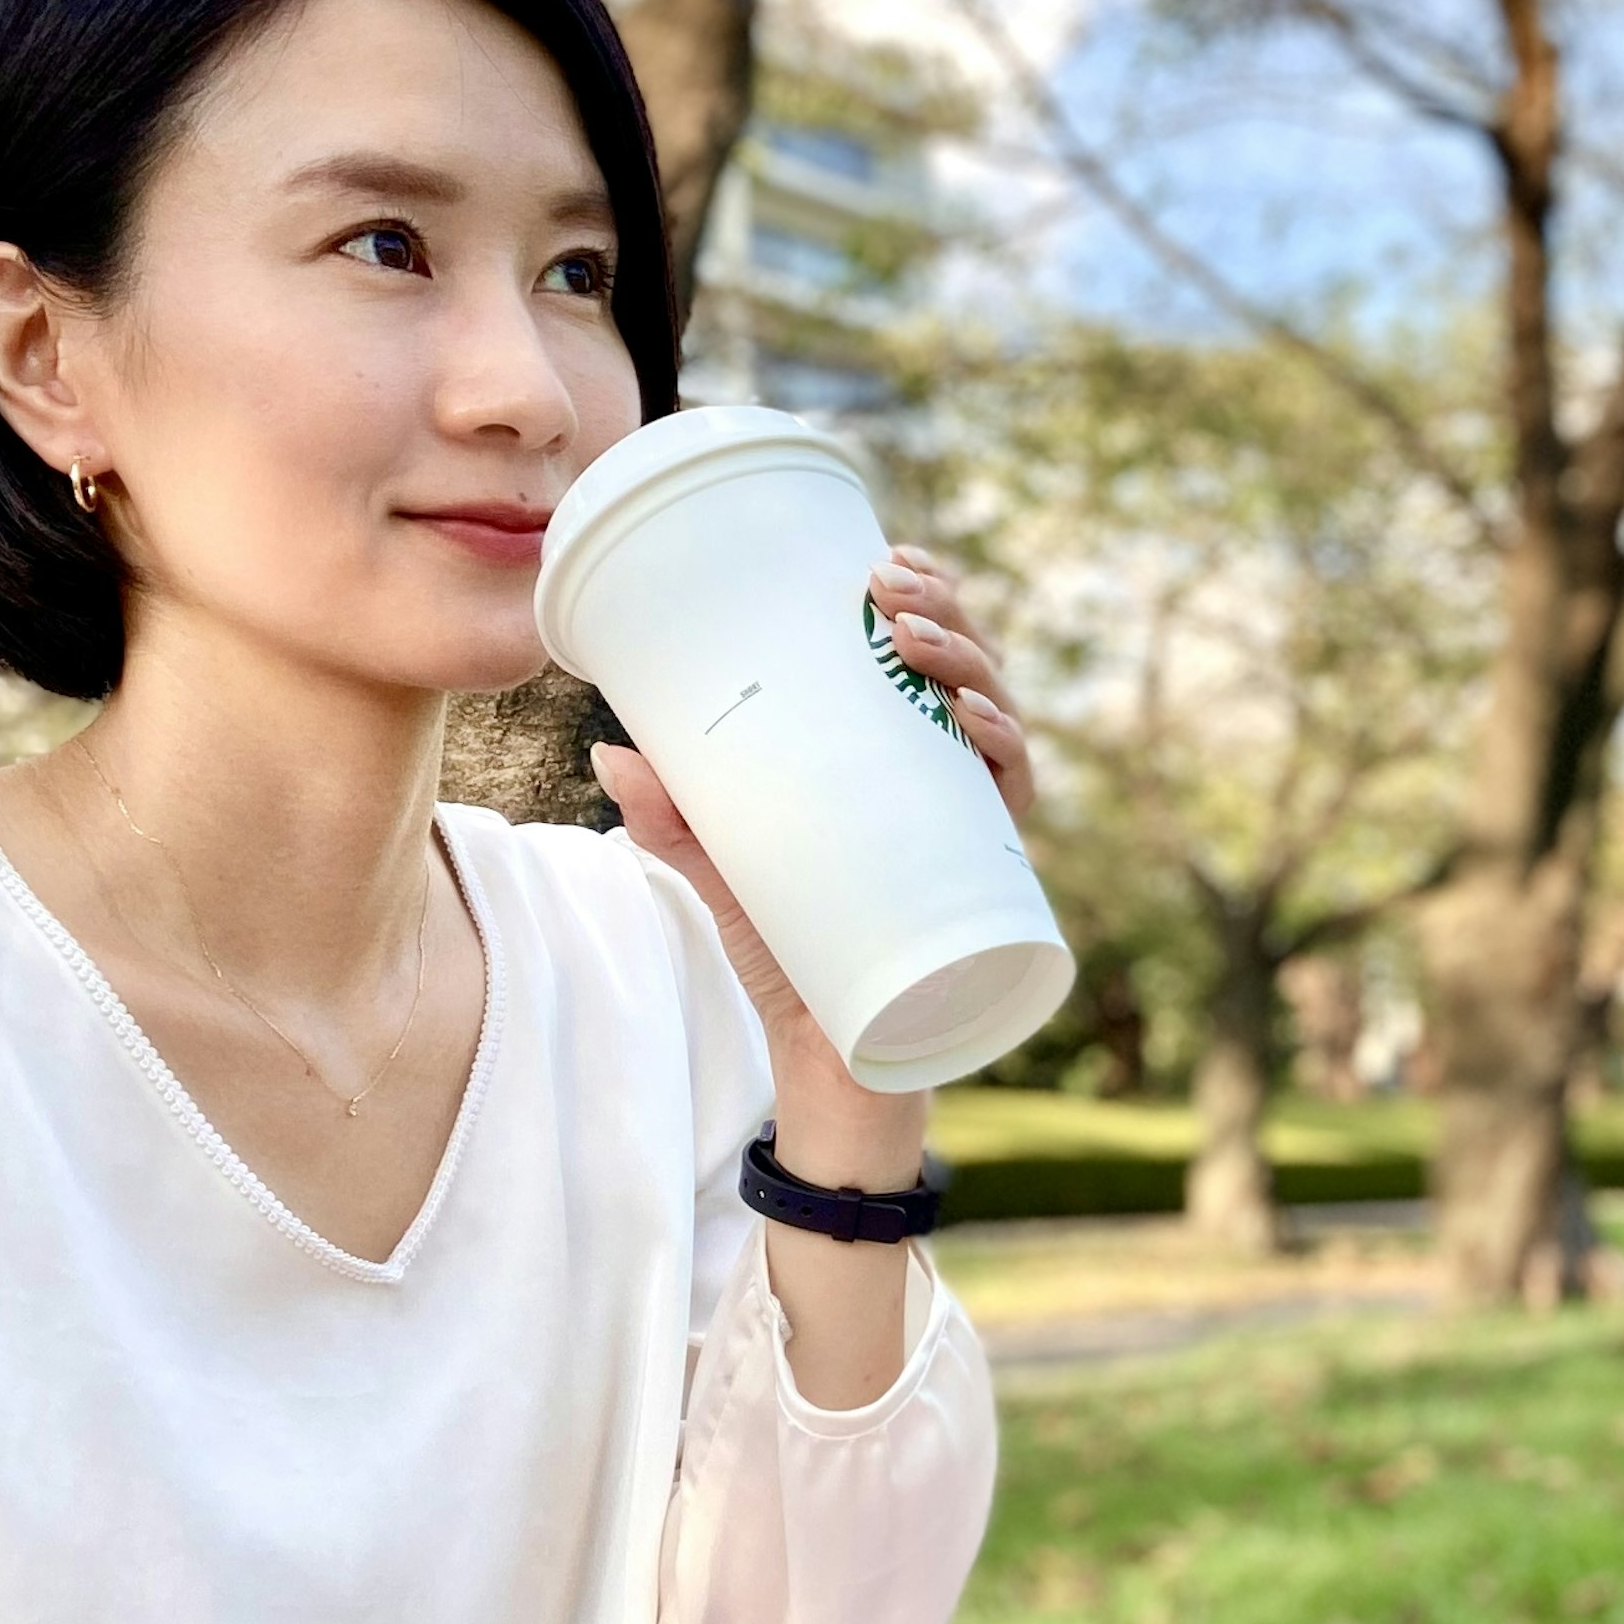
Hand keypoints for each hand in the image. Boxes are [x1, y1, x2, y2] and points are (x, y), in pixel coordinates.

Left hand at [589, 543, 1024, 1189]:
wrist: (831, 1067)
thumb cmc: (790, 953)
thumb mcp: (723, 873)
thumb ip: (671, 819)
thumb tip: (610, 750)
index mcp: (900, 762)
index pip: (931, 659)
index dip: (928, 596)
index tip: (885, 556)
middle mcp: (951, 790)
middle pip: (974, 675)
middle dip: (946, 613)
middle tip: (890, 588)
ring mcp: (973, 835)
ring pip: (1000, 725)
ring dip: (970, 667)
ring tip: (915, 640)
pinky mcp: (985, 888)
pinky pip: (1013, 813)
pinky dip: (1006, 762)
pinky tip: (979, 727)